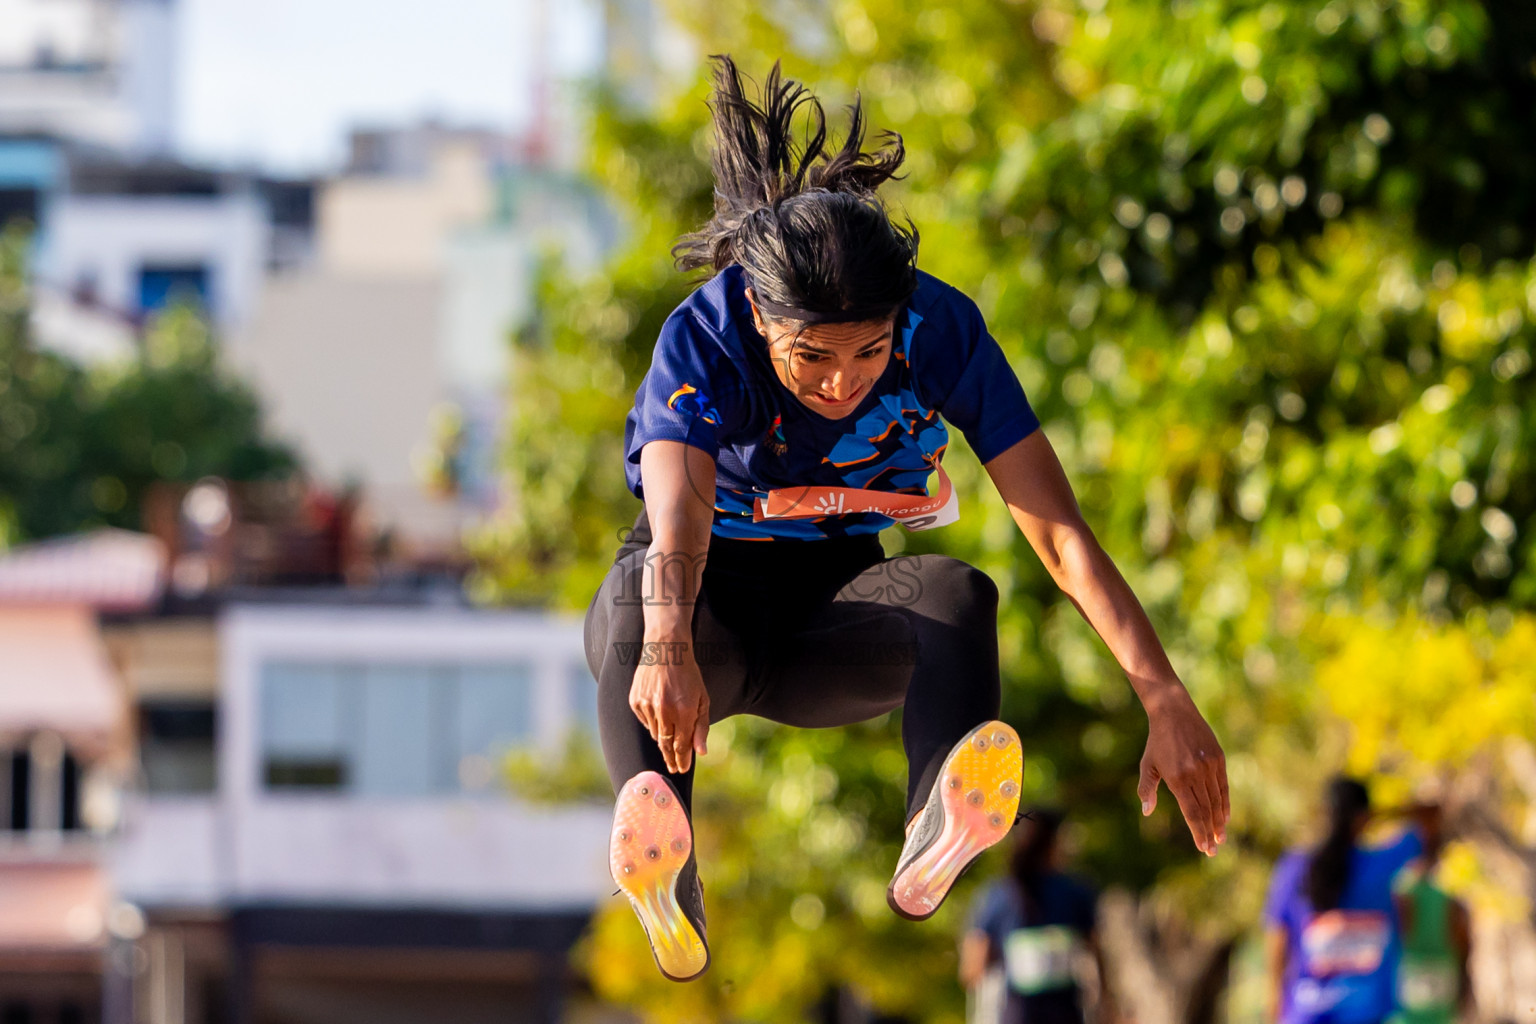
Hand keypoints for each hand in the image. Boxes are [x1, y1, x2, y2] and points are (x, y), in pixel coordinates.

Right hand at [628, 639, 709, 773]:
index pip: (681, 746)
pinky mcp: (635, 701)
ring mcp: (647, 706)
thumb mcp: (703, 699)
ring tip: (670, 725)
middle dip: (670, 758)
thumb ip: (701, 727)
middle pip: (665, 745)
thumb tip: (700, 752)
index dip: (682, 760)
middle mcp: (664, 711)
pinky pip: (645, 721)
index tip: (682, 770)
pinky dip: (652, 721)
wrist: (666, 648)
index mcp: (684, 711)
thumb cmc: (688, 674)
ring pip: (655, 734)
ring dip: (663, 736)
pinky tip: (659, 708)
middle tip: (674, 768)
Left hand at [1136, 684, 1228, 855]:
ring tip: (1220, 837)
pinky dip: (1225, 803)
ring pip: (1217, 800)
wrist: (1174, 712)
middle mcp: (1196, 774)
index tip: (1203, 848)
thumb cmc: (1157, 741)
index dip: (1199, 832)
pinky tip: (1225, 817)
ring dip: (1220, 821)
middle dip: (1210, 832)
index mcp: (1177, 778)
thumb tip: (1147, 811)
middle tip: (1213, 850)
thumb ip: (1146, 789)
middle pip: (1206, 810)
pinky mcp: (1219, 759)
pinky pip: (1223, 787)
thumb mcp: (1147, 765)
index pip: (1192, 812)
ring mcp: (1209, 766)